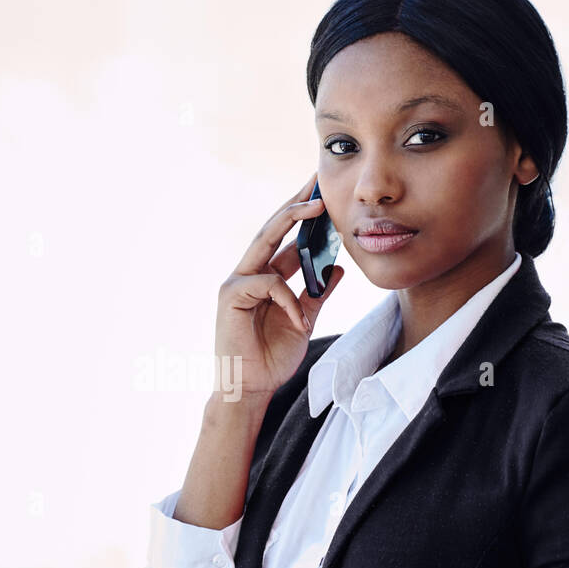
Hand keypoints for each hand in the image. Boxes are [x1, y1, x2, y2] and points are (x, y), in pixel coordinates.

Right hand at [214, 171, 345, 402]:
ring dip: (291, 220)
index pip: (284, 238)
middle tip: (316, 180)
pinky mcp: (230, 297)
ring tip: (318, 208)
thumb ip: (317, 294)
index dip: (302, 216)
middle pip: (272, 229)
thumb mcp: (304, 319)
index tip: (323, 193)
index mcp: (265, 277)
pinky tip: (299, 319)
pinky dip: (288, 297)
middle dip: (295, 202)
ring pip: (265, 242)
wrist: (252, 387)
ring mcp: (236, 283)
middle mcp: (248, 274)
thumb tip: (338, 269)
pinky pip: (266, 283)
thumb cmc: (272, 357)